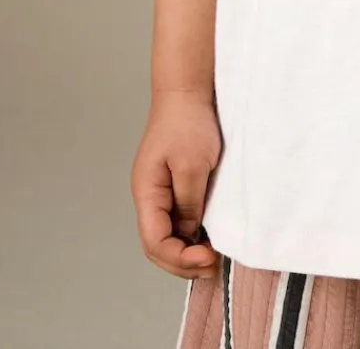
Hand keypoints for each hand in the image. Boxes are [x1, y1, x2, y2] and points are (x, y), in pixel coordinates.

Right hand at [131, 89, 222, 279]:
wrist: (186, 91)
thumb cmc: (187, 122)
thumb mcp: (193, 165)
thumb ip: (189, 203)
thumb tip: (189, 234)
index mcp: (146, 192)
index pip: (155, 241)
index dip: (179, 258)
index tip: (207, 259)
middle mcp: (149, 196)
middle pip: (157, 244)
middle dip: (182, 262)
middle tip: (212, 267)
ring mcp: (160, 192)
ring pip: (167, 235)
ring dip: (186, 251)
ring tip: (212, 258)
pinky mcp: (173, 185)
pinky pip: (177, 219)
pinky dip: (190, 235)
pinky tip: (208, 238)